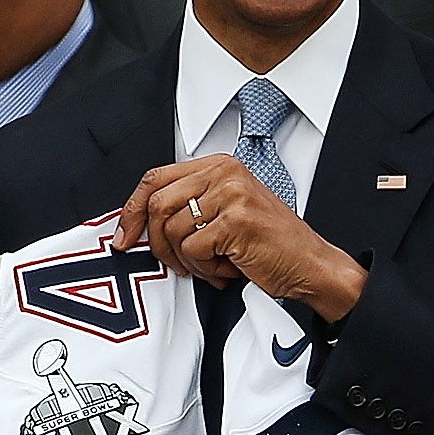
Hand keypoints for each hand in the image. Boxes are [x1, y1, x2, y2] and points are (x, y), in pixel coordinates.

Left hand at [118, 156, 365, 320]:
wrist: (309, 265)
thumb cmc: (268, 244)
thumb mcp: (225, 212)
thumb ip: (189, 205)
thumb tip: (138, 221)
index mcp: (219, 165)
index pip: (156, 178)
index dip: (132, 209)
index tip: (124, 235)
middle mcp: (224, 173)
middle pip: (157, 203)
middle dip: (156, 242)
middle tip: (174, 263)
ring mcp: (231, 194)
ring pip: (172, 230)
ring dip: (187, 260)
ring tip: (212, 266)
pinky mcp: (235, 220)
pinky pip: (193, 250)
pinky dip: (205, 269)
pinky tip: (227, 269)